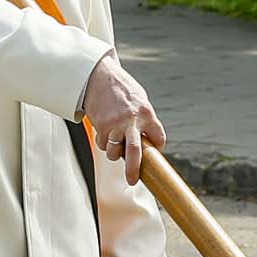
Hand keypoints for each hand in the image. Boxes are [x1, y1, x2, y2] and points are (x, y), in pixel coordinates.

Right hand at [78, 51, 166, 179]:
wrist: (98, 75)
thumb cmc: (120, 88)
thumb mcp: (139, 98)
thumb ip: (144, 117)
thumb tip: (146, 138)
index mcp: (146, 112)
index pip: (158, 137)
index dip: (157, 145)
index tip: (155, 148)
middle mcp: (131, 120)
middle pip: (135, 152)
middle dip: (134, 169)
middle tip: (133, 180)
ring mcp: (115, 124)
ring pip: (114, 152)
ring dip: (114, 153)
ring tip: (114, 143)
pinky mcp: (100, 126)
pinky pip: (103, 144)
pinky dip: (104, 142)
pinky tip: (104, 130)